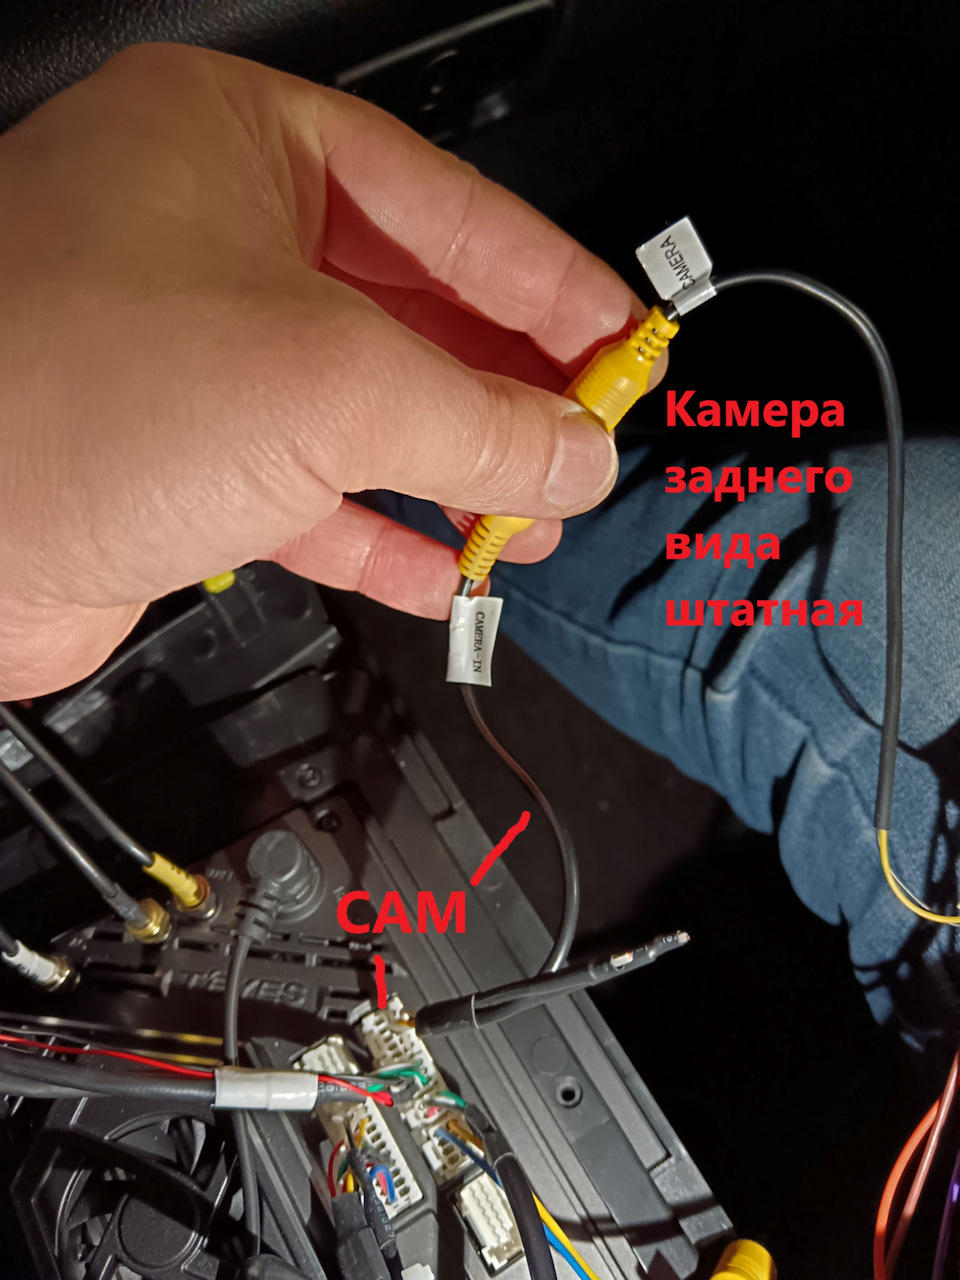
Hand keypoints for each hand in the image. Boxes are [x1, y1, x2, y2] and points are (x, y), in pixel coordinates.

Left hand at [0, 44, 663, 698]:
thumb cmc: (47, 393)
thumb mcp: (322, 383)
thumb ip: (477, 416)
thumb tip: (572, 447)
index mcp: (239, 148)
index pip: (448, 207)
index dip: (551, 283)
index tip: (623, 341)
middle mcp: (211, 238)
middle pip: (413, 310)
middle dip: (509, 388)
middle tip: (588, 435)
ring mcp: (193, 355)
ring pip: (366, 410)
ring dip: (456, 471)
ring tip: (532, 511)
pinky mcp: (178, 462)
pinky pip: (312, 491)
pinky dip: (383, 532)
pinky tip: (442, 566)